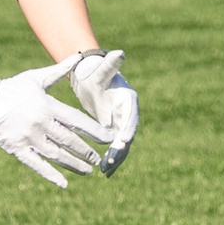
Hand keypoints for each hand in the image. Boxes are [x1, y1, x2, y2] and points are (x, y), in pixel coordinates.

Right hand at [0, 56, 111, 186]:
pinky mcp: (16, 149)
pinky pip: (36, 165)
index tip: (109, 138)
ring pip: (56, 155)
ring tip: (88, 170)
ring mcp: (28, 137)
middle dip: (86, 151)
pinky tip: (64, 183)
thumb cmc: (13, 88)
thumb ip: (59, 71)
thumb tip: (79, 57)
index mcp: (47, 106)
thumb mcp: (36, 77)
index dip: (94, 131)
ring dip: (74, 164)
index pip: (77, 121)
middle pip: (69, 141)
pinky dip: (50, 175)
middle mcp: (40, 123)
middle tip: (99, 159)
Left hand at [68, 49, 138, 175]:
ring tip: (106, 169)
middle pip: (127, 133)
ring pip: (122, 145)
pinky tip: (104, 172)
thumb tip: (120, 53)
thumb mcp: (101, 71)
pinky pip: (115, 148)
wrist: (92, 81)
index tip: (122, 140)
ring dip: (115, 157)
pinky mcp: (114, 131)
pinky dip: (111, 159)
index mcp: (127, 100)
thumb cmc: (95, 74)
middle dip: (121, 148)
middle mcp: (129, 114)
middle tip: (112, 159)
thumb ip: (110, 65)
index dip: (128, 128)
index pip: (131, 116)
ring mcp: (122, 124)